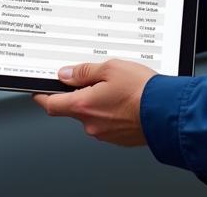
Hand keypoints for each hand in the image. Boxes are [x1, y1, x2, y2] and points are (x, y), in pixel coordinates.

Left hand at [33, 59, 154, 145]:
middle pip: (74, 107)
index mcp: (84, 106)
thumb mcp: (110, 68)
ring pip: (93, 114)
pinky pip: (108, 122)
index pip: (52, 104)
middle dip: (80, 92)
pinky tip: (125, 98)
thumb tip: (67, 74)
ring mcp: (106, 134)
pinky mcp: (119, 138)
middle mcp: (91, 124)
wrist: (168, 113)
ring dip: (98, 101)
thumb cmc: (142, 90)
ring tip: (117, 85)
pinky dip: (111, 110)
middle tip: (94, 76)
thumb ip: (85, 71)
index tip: (38, 90)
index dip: (42, 96)